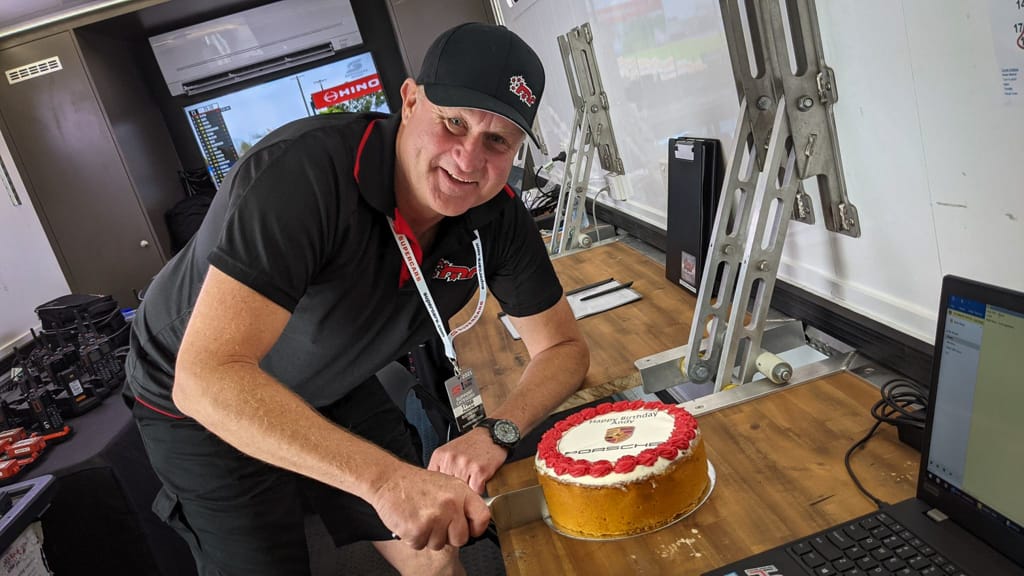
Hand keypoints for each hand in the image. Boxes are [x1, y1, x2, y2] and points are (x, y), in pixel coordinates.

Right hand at [372, 465, 489, 549]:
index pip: (483, 517)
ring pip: (439, 544)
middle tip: (435, 523)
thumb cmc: (416, 483)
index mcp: (461, 492)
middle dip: (448, 536)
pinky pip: (421, 545)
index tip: (468, 529)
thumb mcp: (446, 484)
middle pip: (461, 538)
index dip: (476, 528)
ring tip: (420, 518)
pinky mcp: (418, 529)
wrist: (389, 479)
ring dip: (428, 536)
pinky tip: (411, 521)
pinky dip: (414, 538)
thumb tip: (473, 523)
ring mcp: (435, 517)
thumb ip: (461, 502)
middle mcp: (451, 505)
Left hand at [428, 427, 506, 493]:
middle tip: (465, 478)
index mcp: (440, 455)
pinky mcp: (479, 471)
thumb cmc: (473, 444)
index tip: (448, 487)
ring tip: (473, 476)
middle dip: (457, 488)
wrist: (492, 434)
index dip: (443, 487)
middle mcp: (450, 460)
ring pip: (462, 491)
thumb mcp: (450, 451)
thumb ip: (441, 467)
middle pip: (449, 488)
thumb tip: (435, 487)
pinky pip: (476, 490)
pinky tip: (481, 477)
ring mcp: (464, 465)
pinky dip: (480, 488)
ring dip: (469, 489)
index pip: (435, 481)